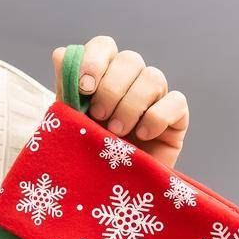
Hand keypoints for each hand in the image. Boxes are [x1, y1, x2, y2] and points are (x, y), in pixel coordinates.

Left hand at [53, 37, 187, 167]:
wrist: (106, 191)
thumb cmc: (86, 153)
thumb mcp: (69, 122)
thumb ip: (66, 89)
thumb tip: (62, 54)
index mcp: (103, 76)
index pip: (104, 47)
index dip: (94, 60)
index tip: (83, 88)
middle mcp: (131, 82)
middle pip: (130, 60)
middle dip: (111, 88)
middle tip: (97, 116)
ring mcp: (156, 98)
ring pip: (153, 77)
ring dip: (131, 104)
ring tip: (115, 132)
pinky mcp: (176, 118)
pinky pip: (176, 101)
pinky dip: (157, 117)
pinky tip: (142, 135)